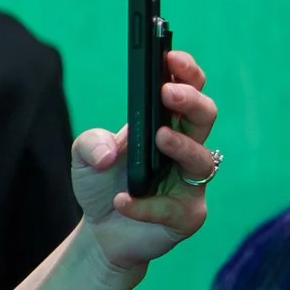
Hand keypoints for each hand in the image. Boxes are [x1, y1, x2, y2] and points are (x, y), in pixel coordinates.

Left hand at [71, 49, 219, 276]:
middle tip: (169, 92)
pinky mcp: (187, 215)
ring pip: (202, 159)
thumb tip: (110, 152)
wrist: (101, 231)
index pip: (188, 90)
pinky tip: (122, 200)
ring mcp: (191, 182)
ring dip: (182, 146)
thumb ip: (89, 143)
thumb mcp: (84, 157)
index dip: (186, 72)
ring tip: (159, 138)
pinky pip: (173, 208)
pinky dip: (145, 205)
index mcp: (167, 124)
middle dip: (191, 100)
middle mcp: (187, 148)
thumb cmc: (102, 184)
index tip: (171, 57)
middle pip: (206, 116)